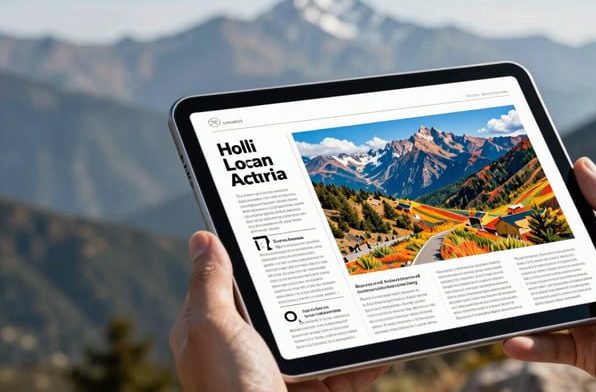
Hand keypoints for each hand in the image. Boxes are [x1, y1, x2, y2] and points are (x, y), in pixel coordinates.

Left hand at [170, 231, 387, 391]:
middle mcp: (247, 350)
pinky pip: (351, 368)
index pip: (231, 281)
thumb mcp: (213, 329)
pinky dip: (371, 355)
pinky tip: (386, 335)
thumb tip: (203, 237)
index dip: (252, 254)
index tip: (282, 227)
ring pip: (322, 334)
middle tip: (340, 249)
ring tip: (370, 285)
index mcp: (214, 332)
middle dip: (312, 282)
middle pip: (284, 303)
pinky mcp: (318, 391)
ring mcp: (285, 372)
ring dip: (348, 317)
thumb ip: (210, 284)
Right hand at [503, 157, 595, 391]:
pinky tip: (511, 340)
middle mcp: (594, 280)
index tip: (507, 199)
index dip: (539, 214)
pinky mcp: (585, 349)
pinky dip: (528, 344)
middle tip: (483, 248)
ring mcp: (586, 315)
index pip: (567, 226)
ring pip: (540, 307)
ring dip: (515, 305)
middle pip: (545, 266)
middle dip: (516, 258)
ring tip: (490, 298)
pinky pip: (549, 346)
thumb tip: (581, 165)